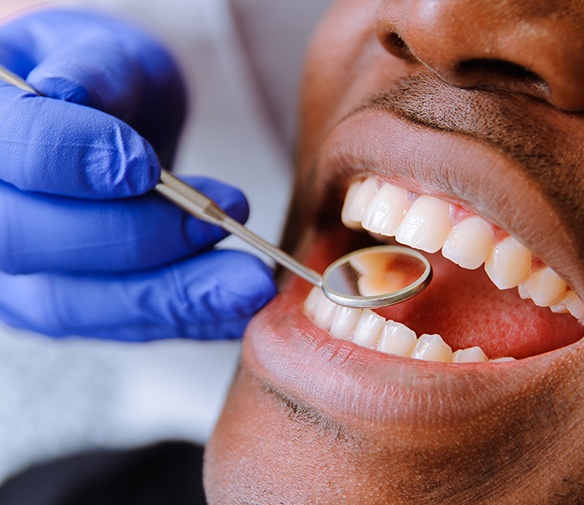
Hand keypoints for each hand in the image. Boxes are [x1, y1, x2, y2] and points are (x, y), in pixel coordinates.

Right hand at [0, 9, 275, 339]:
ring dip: (170, 298)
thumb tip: (69, 93)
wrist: (109, 134)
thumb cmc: (108, 87)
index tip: (146, 166)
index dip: (71, 159)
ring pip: (72, 304)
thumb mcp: (107, 55)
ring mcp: (13, 272)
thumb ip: (94, 69)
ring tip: (248, 285)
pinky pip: (116, 325)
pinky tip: (235, 309)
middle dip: (134, 238)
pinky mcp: (61, 305)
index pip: (7, 152)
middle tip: (218, 223)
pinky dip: (182, 318)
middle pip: (26, 243)